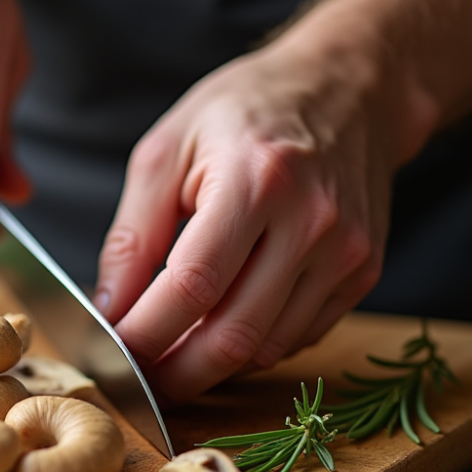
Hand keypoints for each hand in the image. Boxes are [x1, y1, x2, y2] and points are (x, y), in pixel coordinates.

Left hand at [94, 40, 402, 402]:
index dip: (145, 334)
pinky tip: (223, 326)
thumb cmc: (247, 111)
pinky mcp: (363, 273)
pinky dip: (251, 347)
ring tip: (173, 353)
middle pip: (234, 336)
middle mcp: (312, 222)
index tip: (111, 353)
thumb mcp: (167, 150)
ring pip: (266, 349)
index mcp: (256, 180)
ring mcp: (345, 253)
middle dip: (176, 375)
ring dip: (211, 366)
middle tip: (137, 382)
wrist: (348, 89)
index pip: (192, 287)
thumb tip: (108, 309)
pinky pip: (297, 337)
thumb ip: (133, 236)